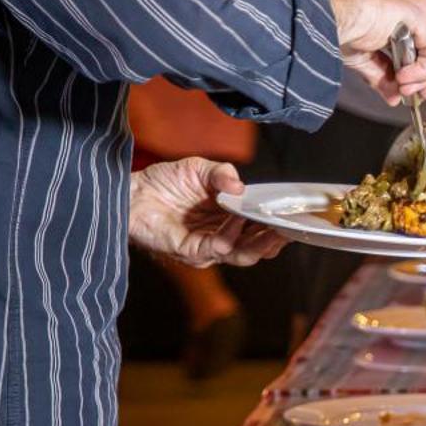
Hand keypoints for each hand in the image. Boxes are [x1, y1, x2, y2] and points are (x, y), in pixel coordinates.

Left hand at [128, 158, 286, 267]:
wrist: (132, 192)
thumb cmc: (164, 182)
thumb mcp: (199, 169)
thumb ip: (221, 174)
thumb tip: (240, 186)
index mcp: (229, 221)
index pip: (260, 231)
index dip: (277, 226)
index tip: (293, 217)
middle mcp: (222, 238)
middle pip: (257, 250)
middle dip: (275, 239)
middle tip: (288, 227)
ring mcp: (207, 248)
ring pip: (243, 255)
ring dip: (257, 241)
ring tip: (267, 225)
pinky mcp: (191, 252)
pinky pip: (218, 248)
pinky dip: (230, 234)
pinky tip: (235, 218)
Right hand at [305, 0, 425, 104]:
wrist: (327, 13)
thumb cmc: (336, 24)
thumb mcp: (363, 58)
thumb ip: (382, 76)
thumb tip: (394, 97)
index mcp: (400, 9)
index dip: (424, 70)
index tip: (414, 91)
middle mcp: (413, 3)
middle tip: (418, 96)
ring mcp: (418, 6)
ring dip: (424, 77)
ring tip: (404, 88)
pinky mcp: (420, 14)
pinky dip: (424, 70)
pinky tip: (404, 78)